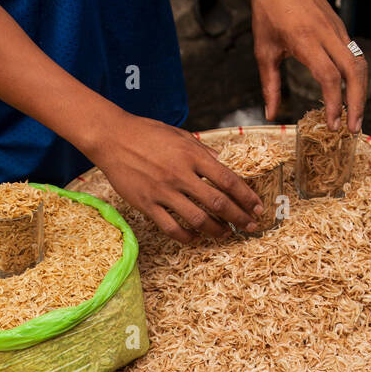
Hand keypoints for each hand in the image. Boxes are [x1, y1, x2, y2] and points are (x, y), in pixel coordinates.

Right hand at [89, 110, 262, 241]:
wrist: (113, 137)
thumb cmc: (147, 133)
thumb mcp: (180, 135)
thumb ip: (202, 151)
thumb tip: (221, 163)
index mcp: (192, 155)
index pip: (227, 180)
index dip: (246, 196)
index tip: (257, 207)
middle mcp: (180, 175)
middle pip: (218, 203)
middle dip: (239, 217)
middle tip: (250, 226)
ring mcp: (163, 192)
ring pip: (197, 219)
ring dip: (216, 230)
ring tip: (226, 234)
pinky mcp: (147, 205)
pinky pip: (171, 228)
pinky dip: (187, 237)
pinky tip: (195, 237)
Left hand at [246, 0, 367, 131]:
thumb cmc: (268, 9)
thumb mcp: (263, 50)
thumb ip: (270, 85)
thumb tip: (271, 115)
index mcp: (306, 40)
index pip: (329, 77)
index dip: (335, 104)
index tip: (332, 125)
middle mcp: (327, 34)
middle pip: (354, 72)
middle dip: (357, 103)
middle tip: (353, 128)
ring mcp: (336, 28)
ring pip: (359, 62)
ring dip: (361, 91)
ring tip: (355, 116)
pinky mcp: (339, 26)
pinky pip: (354, 54)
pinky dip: (356, 77)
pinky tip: (350, 94)